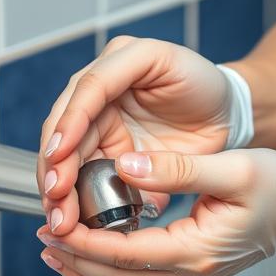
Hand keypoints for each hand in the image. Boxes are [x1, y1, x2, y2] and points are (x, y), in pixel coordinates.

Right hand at [37, 36, 241, 236]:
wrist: (221, 110)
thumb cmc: (210, 92)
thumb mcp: (196, 95)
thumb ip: (165, 117)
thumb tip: (126, 174)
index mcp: (127, 57)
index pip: (89, 88)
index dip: (71, 121)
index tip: (59, 154)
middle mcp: (103, 83)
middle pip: (65, 123)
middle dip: (55, 162)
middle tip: (55, 196)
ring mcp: (97, 113)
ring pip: (62, 150)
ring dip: (55, 185)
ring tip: (58, 217)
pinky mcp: (98, 141)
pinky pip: (77, 168)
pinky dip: (70, 194)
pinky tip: (67, 217)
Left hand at [38, 147, 275, 275]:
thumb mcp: (234, 168)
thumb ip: (179, 169)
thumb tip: (128, 167)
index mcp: (195, 251)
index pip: (123, 255)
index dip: (84, 242)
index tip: (57, 225)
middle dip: (74, 260)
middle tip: (45, 234)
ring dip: (85, 274)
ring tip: (57, 251)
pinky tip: (93, 257)